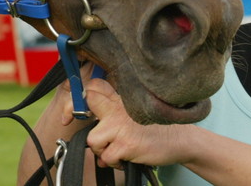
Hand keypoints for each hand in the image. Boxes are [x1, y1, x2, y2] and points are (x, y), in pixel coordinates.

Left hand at [65, 78, 185, 168]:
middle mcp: (118, 108)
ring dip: (102, 150)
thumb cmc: (154, 127)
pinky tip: (127, 157)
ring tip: (118, 150)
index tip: (70, 115)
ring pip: (92, 140)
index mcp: (120, 98)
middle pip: (86, 109)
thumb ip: (112, 111)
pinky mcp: (125, 144)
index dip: (77, 99)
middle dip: (88, 123)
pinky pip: (106, 158)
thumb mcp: (134, 111)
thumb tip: (90, 124)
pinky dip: (114, 162)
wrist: (179, 140)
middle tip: (100, 136)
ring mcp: (121, 126)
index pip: (92, 88)